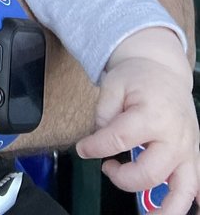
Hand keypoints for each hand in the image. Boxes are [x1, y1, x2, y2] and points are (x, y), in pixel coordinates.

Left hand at [76, 29, 199, 214]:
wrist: (164, 70)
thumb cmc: (138, 78)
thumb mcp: (113, 84)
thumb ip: (104, 113)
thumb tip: (100, 139)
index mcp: (153, 115)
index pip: (119, 139)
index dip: (96, 147)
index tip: (82, 149)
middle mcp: (175, 137)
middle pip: (148, 173)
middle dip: (122, 177)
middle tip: (107, 166)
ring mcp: (188, 150)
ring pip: (182, 191)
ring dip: (166, 210)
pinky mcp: (193, 157)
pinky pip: (199, 187)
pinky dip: (190, 203)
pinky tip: (174, 212)